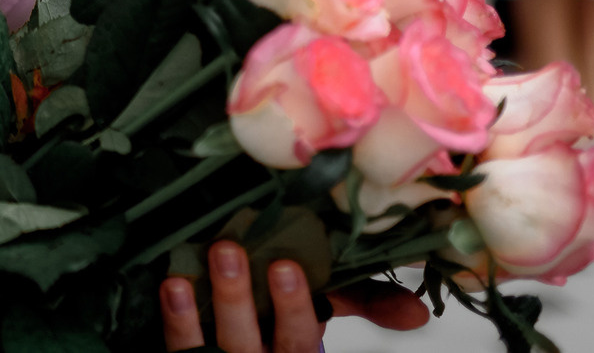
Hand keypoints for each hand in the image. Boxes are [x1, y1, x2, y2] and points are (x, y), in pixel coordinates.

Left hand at [159, 241, 431, 349]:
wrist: (237, 346)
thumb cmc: (283, 323)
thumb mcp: (324, 310)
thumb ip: (367, 304)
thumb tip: (418, 312)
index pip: (298, 342)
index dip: (292, 309)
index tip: (285, 267)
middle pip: (250, 343)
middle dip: (240, 299)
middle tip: (231, 250)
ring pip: (212, 347)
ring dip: (200, 304)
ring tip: (195, 260)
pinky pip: (180, 348)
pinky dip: (178, 319)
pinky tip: (174, 285)